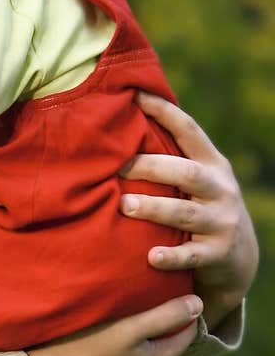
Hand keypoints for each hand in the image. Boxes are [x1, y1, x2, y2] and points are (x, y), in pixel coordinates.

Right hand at [29, 293, 203, 355]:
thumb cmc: (85, 349)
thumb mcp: (129, 330)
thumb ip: (165, 317)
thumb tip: (199, 304)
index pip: (187, 331)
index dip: (185, 307)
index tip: (176, 284)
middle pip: (166, 341)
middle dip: (164, 317)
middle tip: (154, 288)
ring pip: (144, 349)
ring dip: (143, 330)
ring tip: (131, 304)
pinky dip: (125, 342)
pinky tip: (108, 328)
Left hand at [119, 92, 258, 330]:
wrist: (238, 260)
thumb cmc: (200, 209)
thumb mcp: (196, 182)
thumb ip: (171, 159)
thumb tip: (124, 122)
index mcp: (212, 165)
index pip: (189, 131)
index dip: (164, 111)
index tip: (135, 95)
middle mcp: (220, 190)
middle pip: (186, 172)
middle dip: (151, 167)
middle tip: (118, 167)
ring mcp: (222, 222)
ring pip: (185, 213)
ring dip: (154, 208)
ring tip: (124, 205)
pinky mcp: (218, 254)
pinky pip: (192, 256)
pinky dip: (171, 256)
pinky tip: (150, 257)